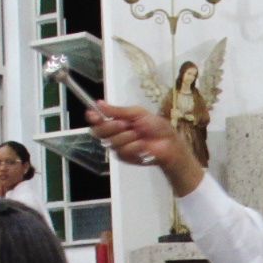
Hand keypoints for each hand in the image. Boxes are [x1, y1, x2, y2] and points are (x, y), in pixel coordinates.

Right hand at [88, 101, 205, 196]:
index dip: (93, 118)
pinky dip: (133, 147)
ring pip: (111, 142)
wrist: (168, 143)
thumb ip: (118, 111)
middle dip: (111, 127)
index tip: (93, 114)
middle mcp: (114, 134)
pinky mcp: (125, 158)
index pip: (98, 120)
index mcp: (116, 121)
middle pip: (99, 133)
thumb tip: (99, 103)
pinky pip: (122, 152)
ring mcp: (118, 147)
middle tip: (125, 124)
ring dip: (126, 137)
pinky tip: (142, 145)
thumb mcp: (137, 113)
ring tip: (139, 134)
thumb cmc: (155, 126)